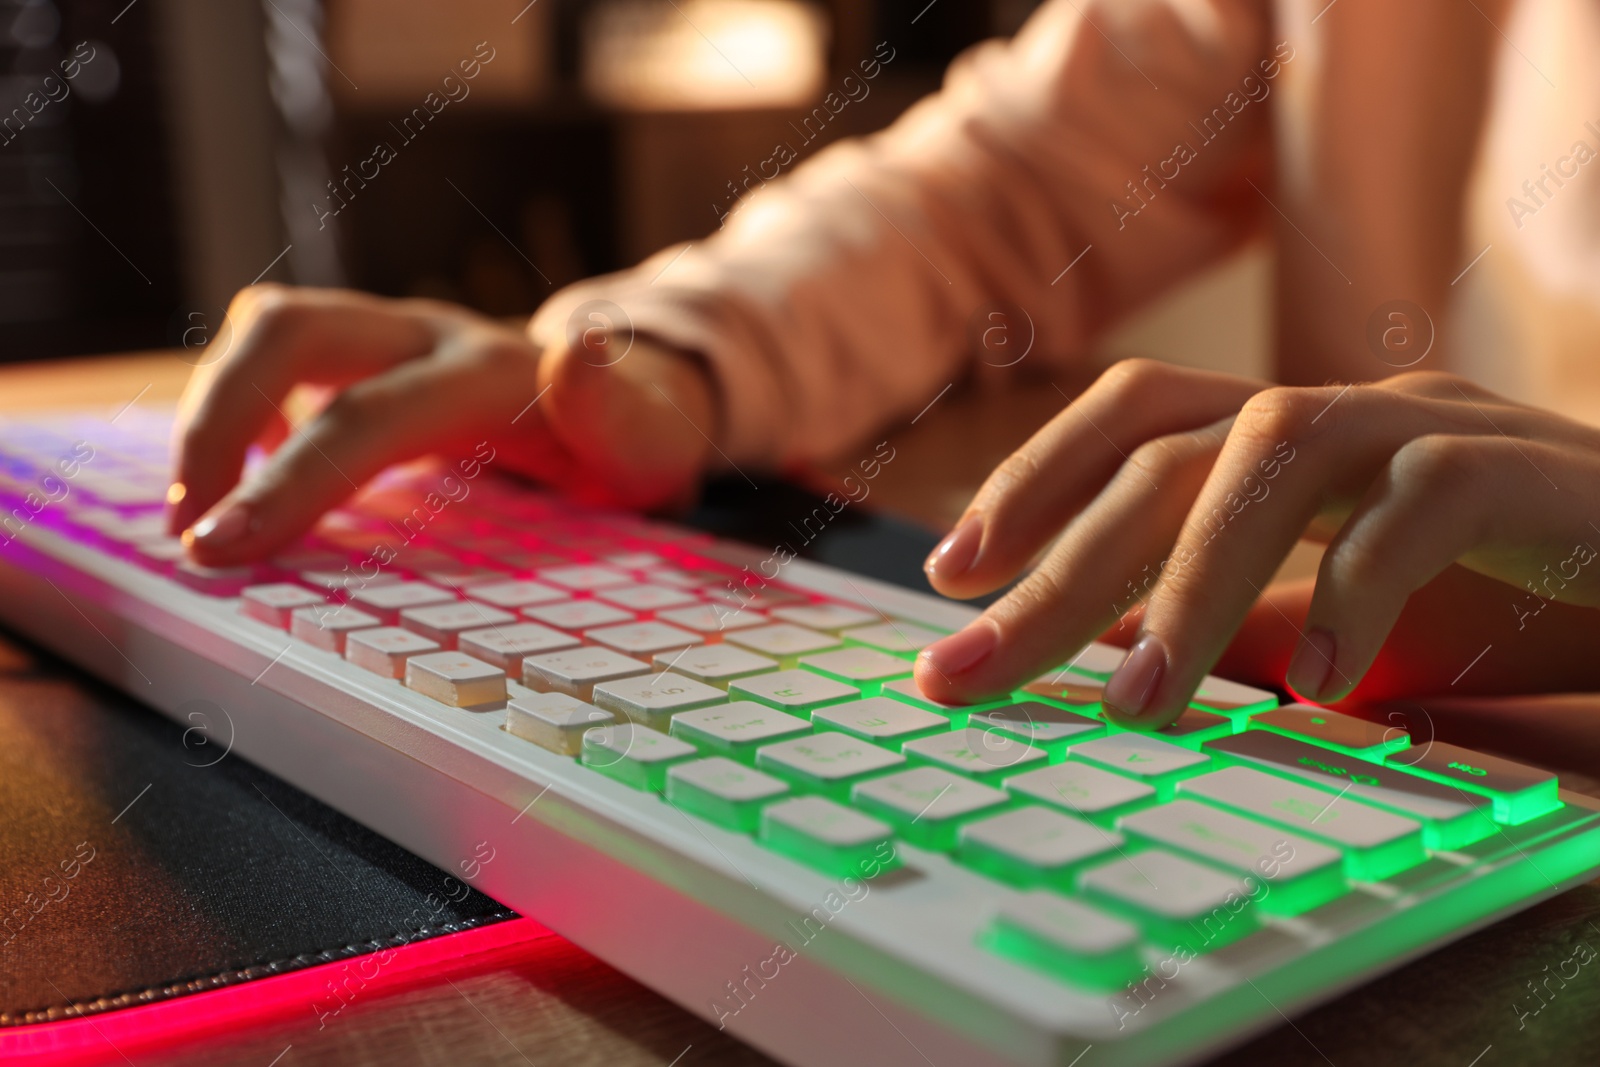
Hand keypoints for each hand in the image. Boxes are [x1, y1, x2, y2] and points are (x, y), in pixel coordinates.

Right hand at [168, 285, 716, 564]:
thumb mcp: (648, 444)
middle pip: (292, 333)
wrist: (637, 397)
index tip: (223, 548)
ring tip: (197, 513)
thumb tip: (583, 344)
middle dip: (218, 425)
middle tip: (193, 534)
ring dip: (214, 412)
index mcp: (489, 371)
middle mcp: (430, 335)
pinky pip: (279, 350)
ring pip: (271, 328)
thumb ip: (614, 408)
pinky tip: (246, 479)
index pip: (369, 416)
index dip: (291, 479)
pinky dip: (240, 405)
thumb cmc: (633, 443)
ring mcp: (394, 333)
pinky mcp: (371, 347)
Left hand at [913, 359, 1599, 726]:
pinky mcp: (1532, 469)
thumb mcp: (1347, 620)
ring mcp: (1439, 426)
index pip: (1138, 420)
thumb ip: (1249, 623)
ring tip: (1137, 705)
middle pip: (1171, 451)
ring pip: (1277, 450)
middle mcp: (1351, 411)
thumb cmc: (1511, 593)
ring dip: (1190, 580)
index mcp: (1296, 437)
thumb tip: (1114, 661)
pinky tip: (1322, 689)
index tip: (950, 572)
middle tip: (968, 669)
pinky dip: (1359, 588)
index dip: (1034, 478)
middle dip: (1059, 561)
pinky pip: (1425, 500)